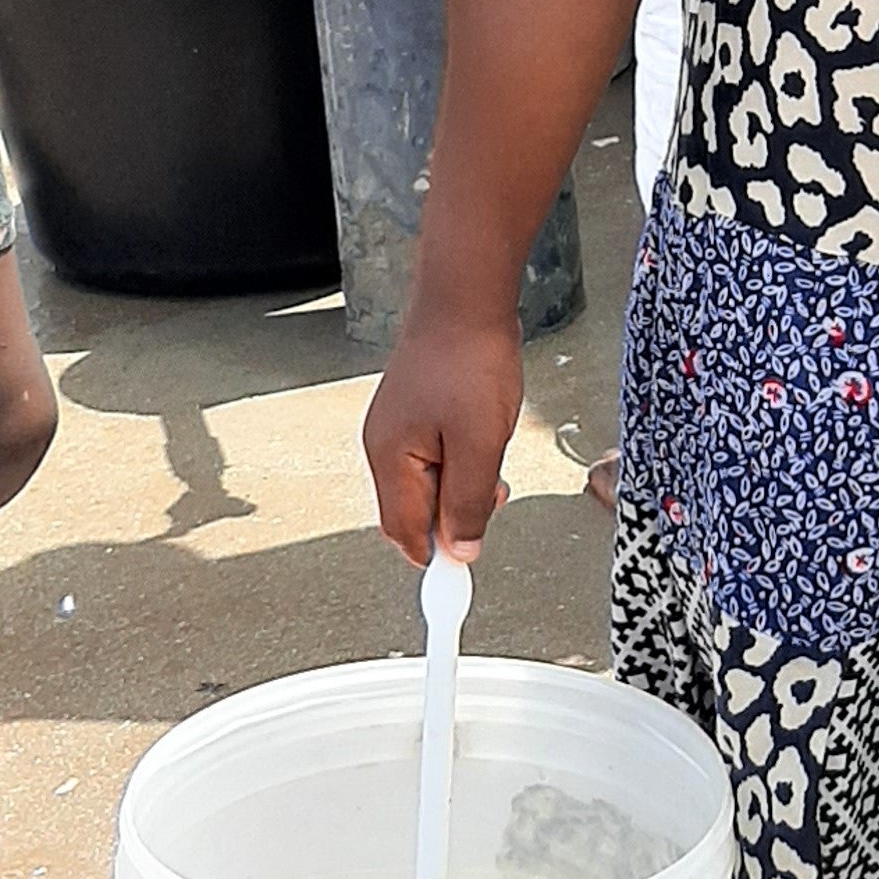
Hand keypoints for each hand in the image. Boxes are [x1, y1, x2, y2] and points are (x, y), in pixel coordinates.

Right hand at [364, 309, 520, 563]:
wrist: (467, 296)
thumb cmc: (468, 358)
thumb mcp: (480, 443)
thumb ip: (469, 502)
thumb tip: (460, 549)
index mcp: (389, 458)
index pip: (405, 534)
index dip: (436, 560)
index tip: (459, 582)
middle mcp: (384, 445)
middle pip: (416, 512)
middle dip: (455, 515)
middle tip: (494, 494)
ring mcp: (398, 426)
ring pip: (429, 483)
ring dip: (464, 486)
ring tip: (493, 454)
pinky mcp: (416, 410)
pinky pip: (436, 455)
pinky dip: (461, 460)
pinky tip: (485, 437)